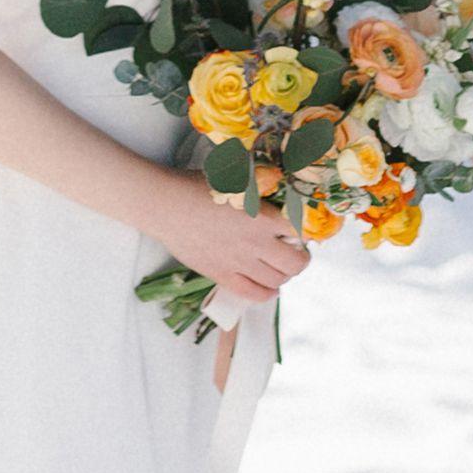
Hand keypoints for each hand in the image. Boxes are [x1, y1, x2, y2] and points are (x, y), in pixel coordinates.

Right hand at [171, 185, 309, 307]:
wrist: (168, 206)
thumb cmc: (200, 187)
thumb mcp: (237, 179)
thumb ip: (261, 185)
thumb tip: (278, 184)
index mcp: (263, 216)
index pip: (300, 232)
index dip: (304, 233)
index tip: (300, 232)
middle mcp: (257, 243)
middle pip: (295, 264)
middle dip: (301, 259)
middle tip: (295, 252)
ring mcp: (240, 263)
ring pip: (277, 281)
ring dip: (284, 275)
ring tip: (280, 268)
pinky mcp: (223, 276)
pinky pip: (253, 294)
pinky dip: (267, 293)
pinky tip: (269, 289)